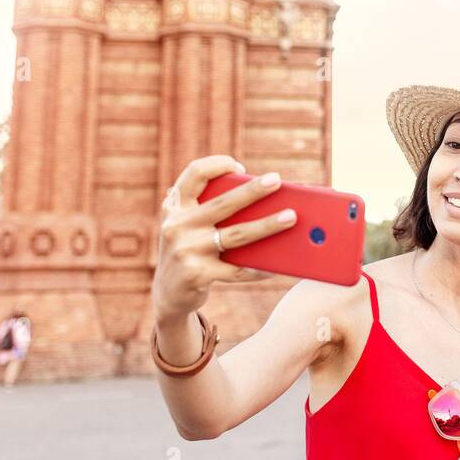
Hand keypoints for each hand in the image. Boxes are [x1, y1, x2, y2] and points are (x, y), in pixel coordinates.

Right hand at [151, 155, 297, 321]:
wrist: (168, 294)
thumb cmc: (190, 249)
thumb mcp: (189, 225)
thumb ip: (210, 209)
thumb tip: (263, 201)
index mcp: (175, 206)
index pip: (194, 173)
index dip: (217, 164)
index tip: (240, 167)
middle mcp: (177, 225)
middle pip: (222, 203)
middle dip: (252, 190)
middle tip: (277, 180)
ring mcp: (186, 250)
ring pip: (236, 235)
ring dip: (267, 225)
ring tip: (291, 217)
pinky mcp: (196, 275)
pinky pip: (237, 269)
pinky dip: (259, 267)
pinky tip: (277, 264)